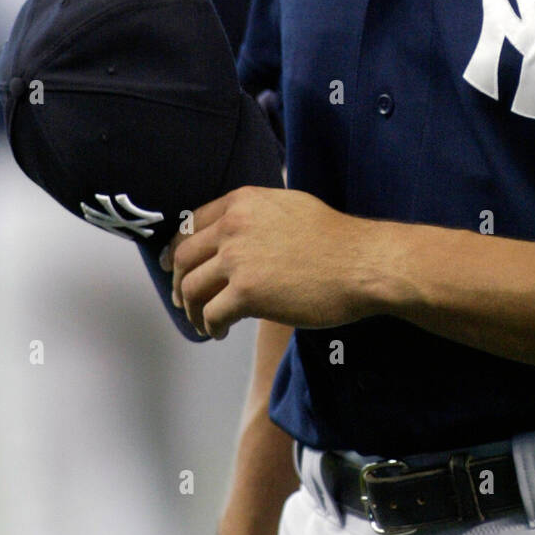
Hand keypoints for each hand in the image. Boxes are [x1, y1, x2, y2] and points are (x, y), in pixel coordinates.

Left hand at [160, 187, 385, 338]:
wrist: (361, 263)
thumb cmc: (335, 239)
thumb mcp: (290, 206)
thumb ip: (257, 214)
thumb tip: (234, 230)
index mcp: (243, 202)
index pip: (191, 224)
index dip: (178, 249)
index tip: (174, 266)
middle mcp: (234, 226)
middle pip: (184, 257)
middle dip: (178, 283)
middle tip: (183, 301)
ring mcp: (238, 260)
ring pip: (192, 288)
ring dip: (192, 310)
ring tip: (204, 322)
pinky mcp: (247, 293)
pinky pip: (212, 314)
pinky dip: (210, 326)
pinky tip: (219, 332)